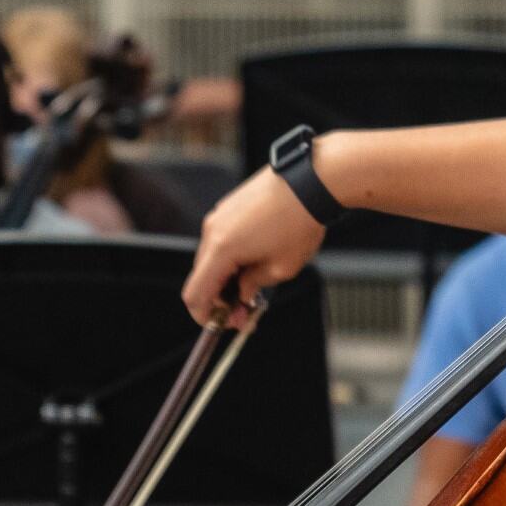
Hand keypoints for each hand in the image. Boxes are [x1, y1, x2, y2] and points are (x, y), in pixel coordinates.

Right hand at [181, 168, 328, 329]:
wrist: (310, 182)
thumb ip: (254, 285)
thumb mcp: (280, 269)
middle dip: (220, 298)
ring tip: (256, 284)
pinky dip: (232, 257)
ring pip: (212, 258)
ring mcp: (220, 215)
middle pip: (202, 276)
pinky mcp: (230, 207)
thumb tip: (243, 292)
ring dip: (227, 277)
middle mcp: (213, 230)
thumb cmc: (299, 223)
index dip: (205, 315)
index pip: (195, 294)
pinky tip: (256, 260)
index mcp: (221, 249)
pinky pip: (222, 239)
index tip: (223, 323)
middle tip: (246, 311)